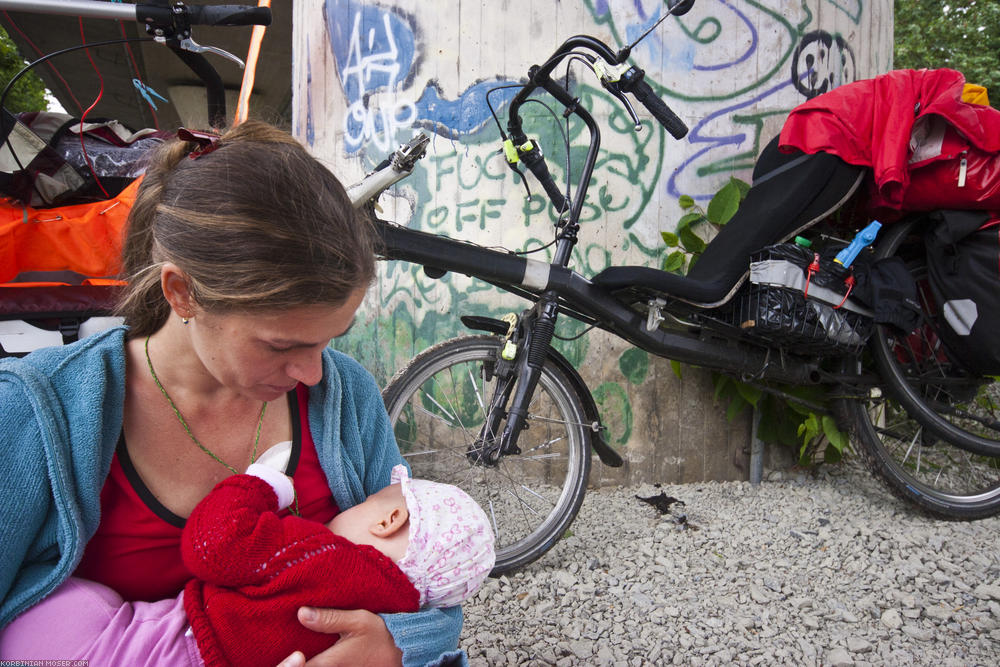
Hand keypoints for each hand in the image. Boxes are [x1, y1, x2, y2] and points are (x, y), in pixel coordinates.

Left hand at [275, 607, 402, 666]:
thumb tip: (301, 613)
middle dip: (291, 662)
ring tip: (294, 650)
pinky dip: (311, 662)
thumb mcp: (357, 620)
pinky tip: (307, 652)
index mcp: (327, 664)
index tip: (287, 650)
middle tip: (286, 649)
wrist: (402, 652)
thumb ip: (329, 619)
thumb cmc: (381, 636)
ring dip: (302, 662)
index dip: (286, 662)